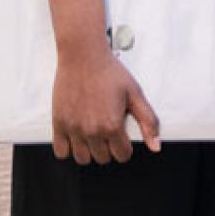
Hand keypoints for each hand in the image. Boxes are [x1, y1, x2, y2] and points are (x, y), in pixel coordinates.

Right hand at [51, 49, 161, 164]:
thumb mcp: (135, 93)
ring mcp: (74, 129)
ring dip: (90, 150)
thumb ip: (148, 121)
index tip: (122, 137)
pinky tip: (76, 136)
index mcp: (112, 125)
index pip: (122, 155)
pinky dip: (68, 149)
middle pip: (102, 158)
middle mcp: (92, 131)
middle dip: (108, 148)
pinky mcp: (59, 124)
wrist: (83, 56)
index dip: (125, 148)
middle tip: (108, 131)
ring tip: (93, 135)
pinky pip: (61, 152)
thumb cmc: (109, 72)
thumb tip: (155, 146)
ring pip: (83, 158)